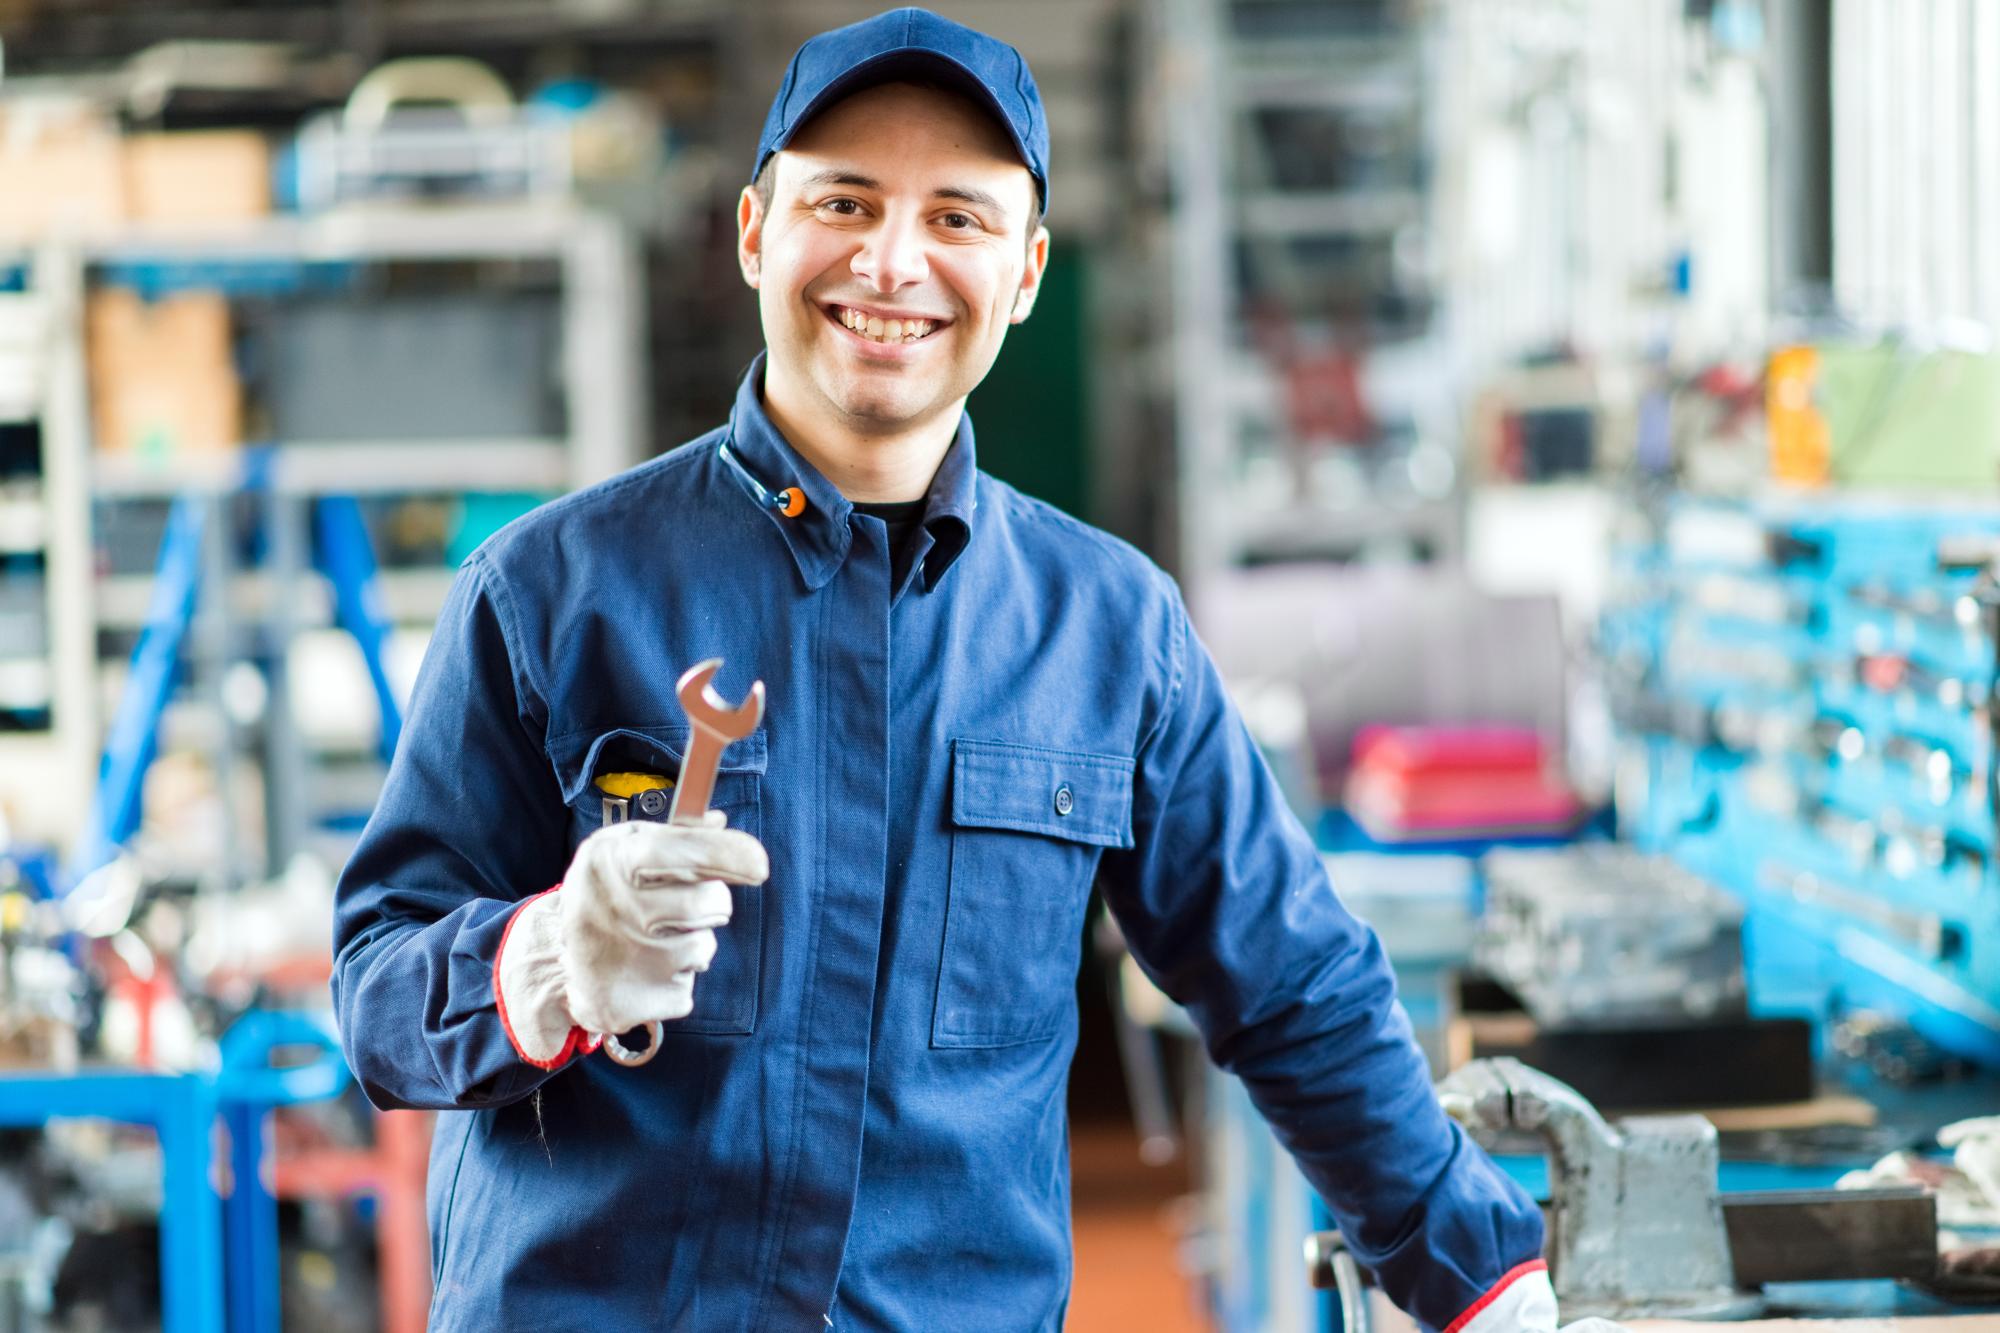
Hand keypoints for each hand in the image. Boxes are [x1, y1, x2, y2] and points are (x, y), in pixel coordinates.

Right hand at [496, 814, 769, 1065]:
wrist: (556, 962)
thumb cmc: (606, 894)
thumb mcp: (624, 849)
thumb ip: (674, 834)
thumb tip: (719, 822)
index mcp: (610, 861)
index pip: (676, 850)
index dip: (724, 854)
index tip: (758, 864)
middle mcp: (616, 909)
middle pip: (708, 902)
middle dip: (712, 903)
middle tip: (682, 906)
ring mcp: (625, 960)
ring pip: (704, 948)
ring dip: (692, 943)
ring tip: (653, 941)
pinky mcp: (635, 1003)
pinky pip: (688, 988)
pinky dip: (676, 980)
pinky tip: (646, 971)